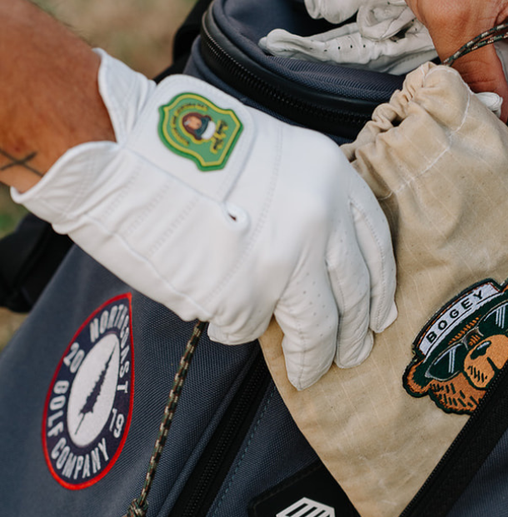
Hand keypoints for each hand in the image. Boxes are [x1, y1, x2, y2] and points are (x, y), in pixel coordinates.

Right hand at [14, 52, 396, 388]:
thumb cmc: (181, 142)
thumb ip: (306, 201)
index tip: (379, 313)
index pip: (376, 245)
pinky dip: (240, 329)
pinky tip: (227, 320)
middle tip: (352, 353)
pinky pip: (251, 327)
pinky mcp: (246, 295)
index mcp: (330, 175)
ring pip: (318, 327)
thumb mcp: (272, 152)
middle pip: (356, 293)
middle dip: (356, 332)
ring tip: (309, 373)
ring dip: (315, 358)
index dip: (380, 286)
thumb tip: (317, 260)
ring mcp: (287, 259)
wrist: (118, 145)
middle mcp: (321, 218)